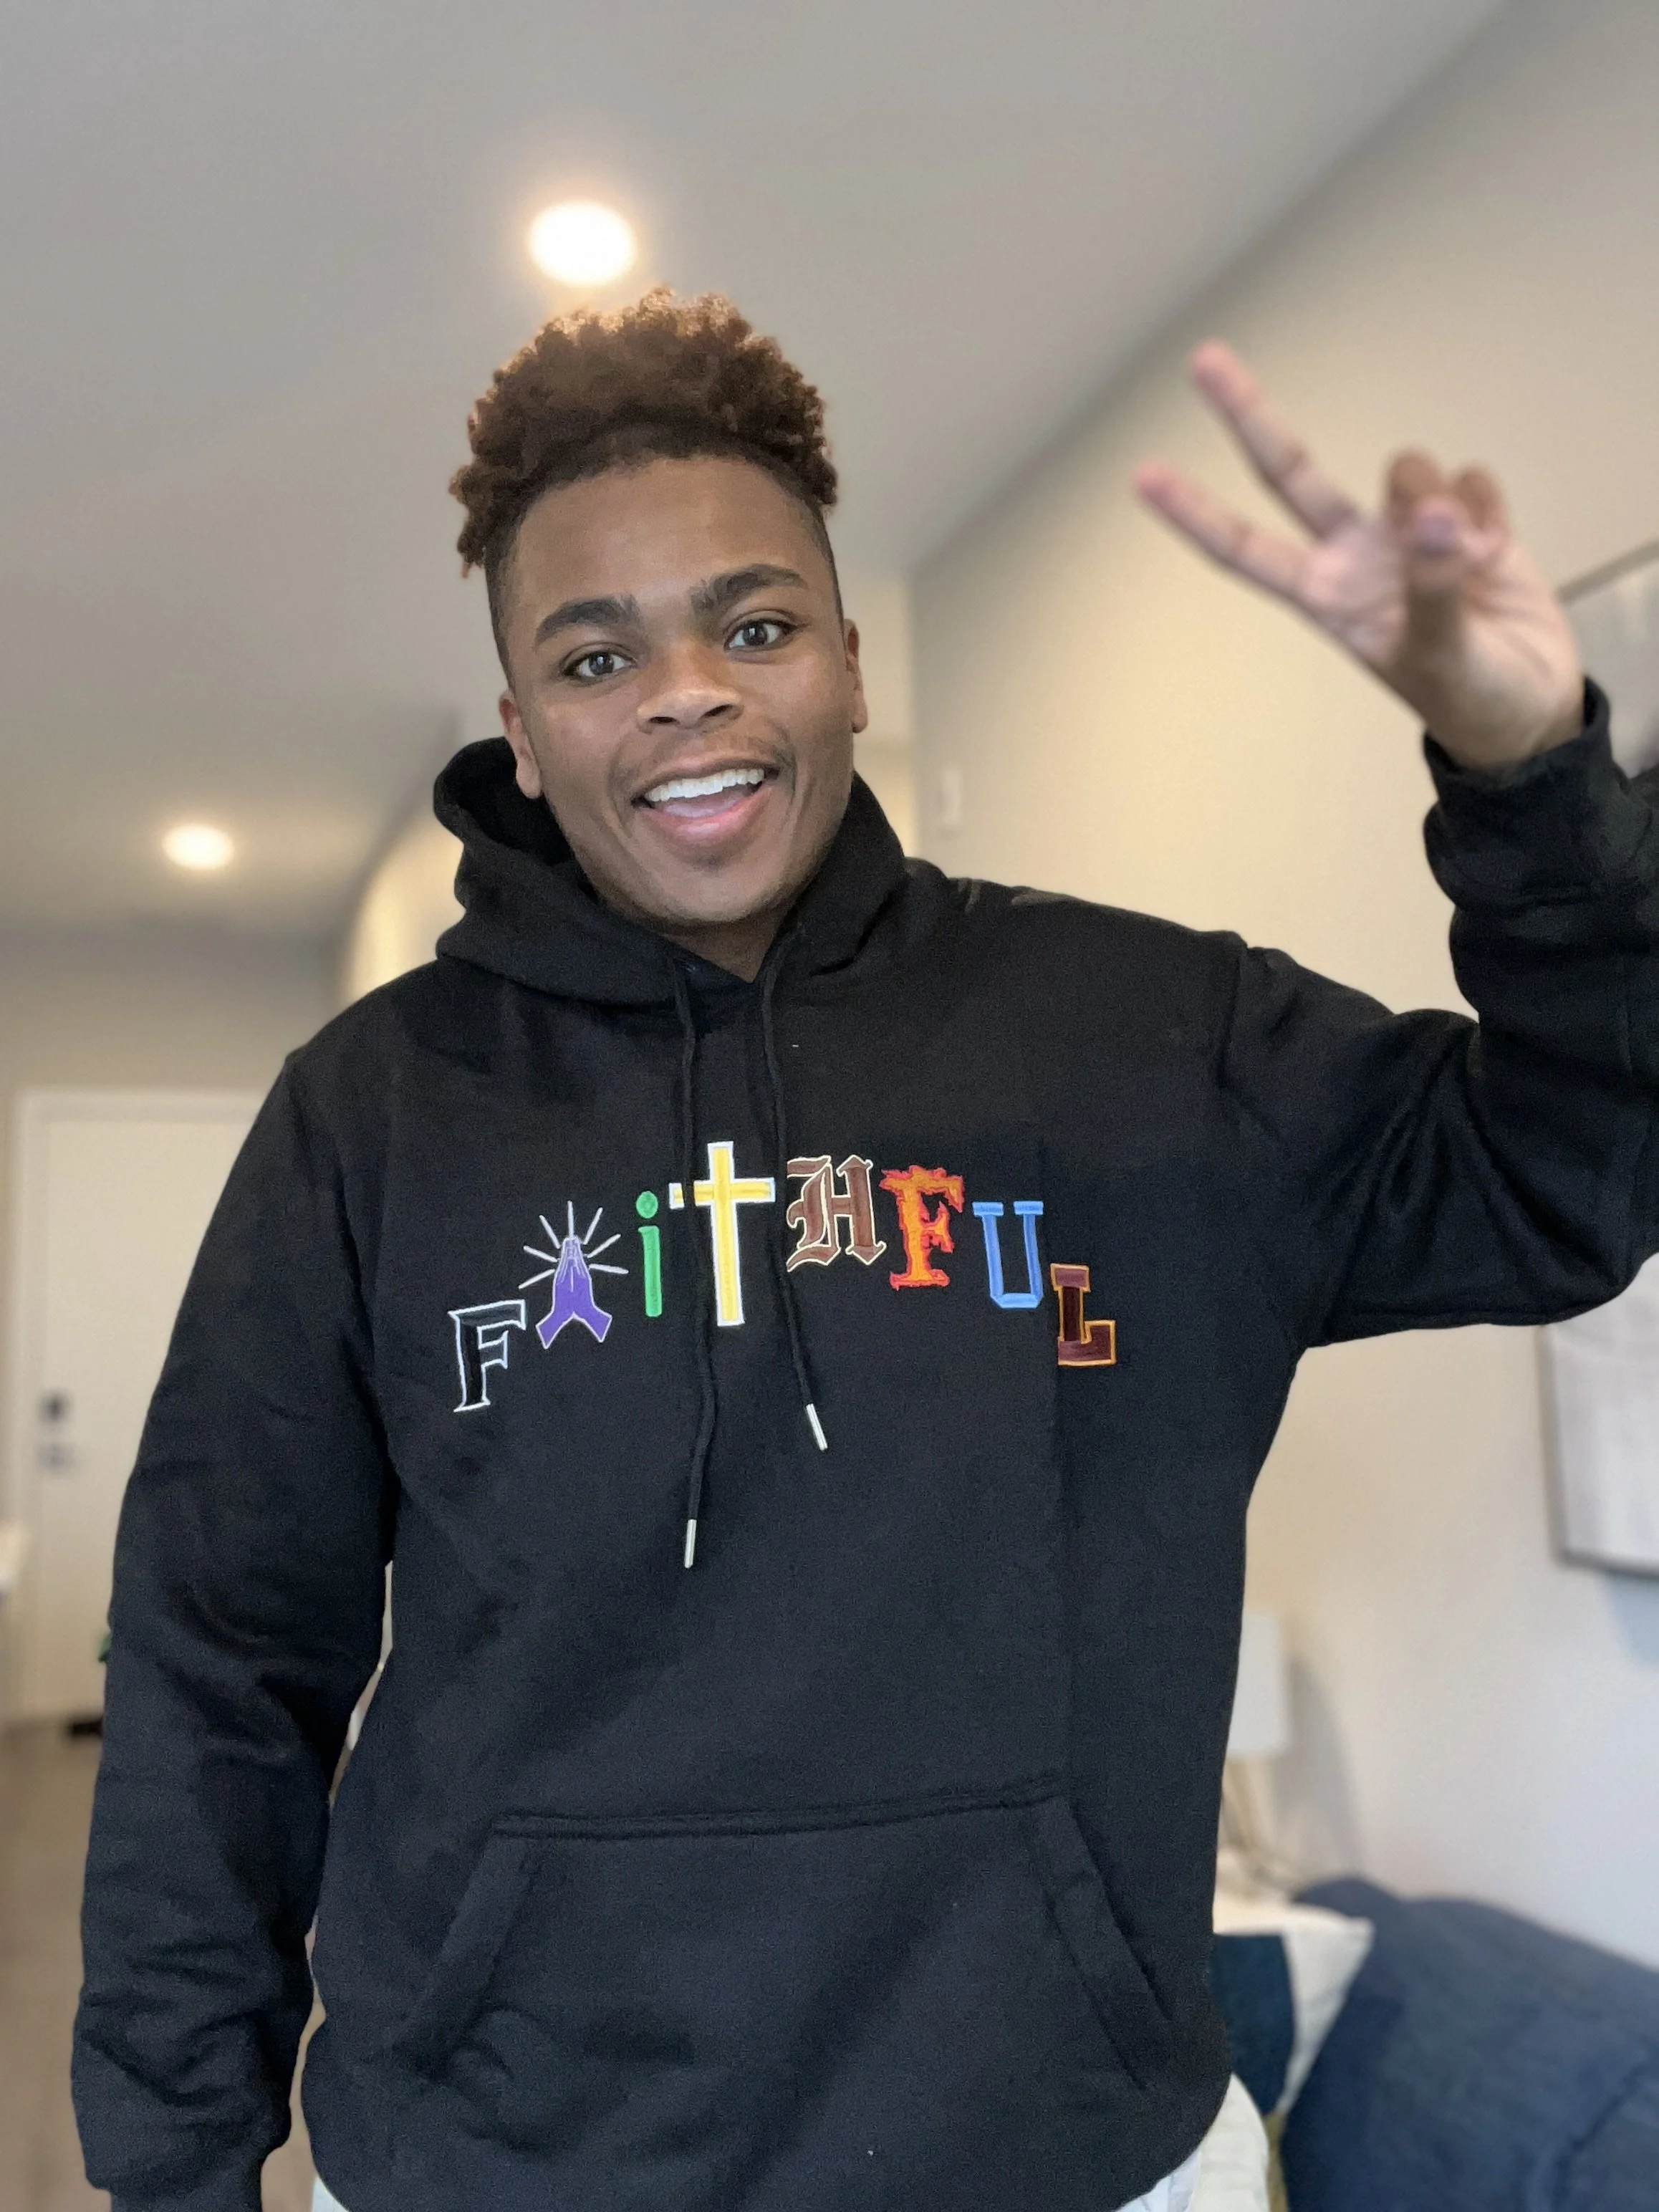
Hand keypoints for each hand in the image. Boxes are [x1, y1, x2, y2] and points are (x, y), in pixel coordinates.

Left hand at [1135, 343, 1583, 771]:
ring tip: (1469, 563)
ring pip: (1404, 470)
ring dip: (1436, 499)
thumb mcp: (1441, 659)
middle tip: (1202, 359)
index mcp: (1326, 596)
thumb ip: (1433, 586)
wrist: (1531, 706)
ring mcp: (1405, 531)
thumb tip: (1434, 515)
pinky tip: (1494, 553)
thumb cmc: (1468, 697)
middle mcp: (1354, 554)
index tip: (1143, 476)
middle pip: (1291, 472)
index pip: (1245, 550)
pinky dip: (1486, 508)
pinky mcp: (1463, 514)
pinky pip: (1468, 478)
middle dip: (1250, 415)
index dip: (1195, 514)